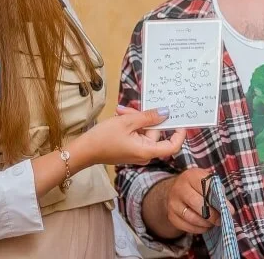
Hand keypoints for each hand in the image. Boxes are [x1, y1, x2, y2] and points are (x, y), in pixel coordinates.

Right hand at [70, 107, 185, 168]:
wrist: (83, 150)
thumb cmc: (103, 138)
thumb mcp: (127, 122)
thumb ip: (148, 117)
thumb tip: (166, 113)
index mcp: (147, 151)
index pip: (172, 146)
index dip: (179, 134)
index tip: (180, 120)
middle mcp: (144, 154)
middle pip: (155, 134)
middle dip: (145, 118)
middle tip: (130, 109)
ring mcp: (137, 152)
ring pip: (144, 131)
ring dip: (135, 119)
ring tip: (121, 111)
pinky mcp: (130, 149)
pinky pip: (137, 135)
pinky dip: (131, 126)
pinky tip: (120, 116)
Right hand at [165, 168, 234, 234]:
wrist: (177, 189)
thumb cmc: (199, 185)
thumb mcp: (208, 181)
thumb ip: (218, 192)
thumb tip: (229, 210)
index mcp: (191, 176)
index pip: (206, 188)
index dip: (219, 200)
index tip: (229, 210)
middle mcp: (179, 188)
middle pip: (198, 204)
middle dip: (212, 215)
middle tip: (220, 220)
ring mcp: (173, 203)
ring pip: (192, 218)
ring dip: (206, 223)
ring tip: (213, 223)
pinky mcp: (171, 216)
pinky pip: (186, 226)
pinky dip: (198, 229)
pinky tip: (205, 226)